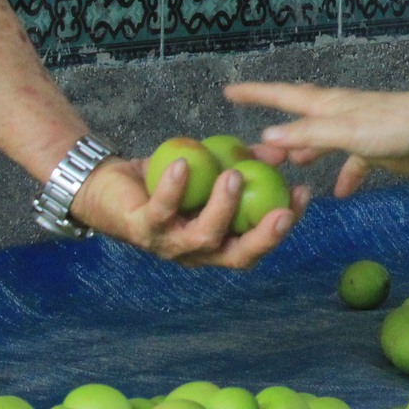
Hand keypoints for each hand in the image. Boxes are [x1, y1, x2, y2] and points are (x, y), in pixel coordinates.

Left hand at [69, 156, 306, 268]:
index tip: (302, 194)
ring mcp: (168, 244)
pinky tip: (183, 164)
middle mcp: (195, 252)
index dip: (282, 225)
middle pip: (237, 256)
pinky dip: (173, 188)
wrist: (106, 183)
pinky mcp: (141, 227)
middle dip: (264, 236)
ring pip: (202, 237)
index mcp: (216, 243)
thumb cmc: (164, 181)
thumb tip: (281, 152)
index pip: (257, 243)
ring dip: (223, 208)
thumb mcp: (210, 167)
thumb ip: (245, 161)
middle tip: (283, 211)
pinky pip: (162, 210)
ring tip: (234, 175)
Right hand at [228, 81, 408, 196]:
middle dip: (276, 134)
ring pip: (323, 143)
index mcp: (329, 104)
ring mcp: (359, 132)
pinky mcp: (378, 151)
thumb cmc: (395, 126)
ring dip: (304, 154)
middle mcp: (340, 115)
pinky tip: (337, 193)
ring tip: (286, 168)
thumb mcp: (345, 131)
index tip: (230, 91)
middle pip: (300, 123)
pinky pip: (353, 164)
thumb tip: (267, 136)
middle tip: (251, 150)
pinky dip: (343, 177)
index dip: (256, 94)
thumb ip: (308, 134)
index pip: (283, 96)